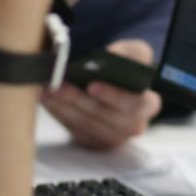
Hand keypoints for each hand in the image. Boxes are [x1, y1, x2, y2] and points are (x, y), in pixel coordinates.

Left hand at [42, 39, 161, 149]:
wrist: (116, 85)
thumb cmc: (127, 68)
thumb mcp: (136, 53)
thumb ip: (129, 52)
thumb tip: (112, 54)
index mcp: (147, 104)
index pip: (133, 104)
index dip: (113, 95)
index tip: (92, 85)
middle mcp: (132, 126)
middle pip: (103, 116)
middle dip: (78, 99)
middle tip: (58, 85)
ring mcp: (112, 137)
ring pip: (85, 124)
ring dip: (63, 106)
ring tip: (47, 89)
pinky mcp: (93, 143)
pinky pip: (74, 130)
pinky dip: (59, 113)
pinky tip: (47, 99)